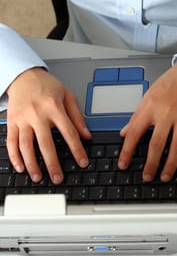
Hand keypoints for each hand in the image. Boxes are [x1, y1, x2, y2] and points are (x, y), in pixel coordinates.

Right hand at [6, 67, 90, 183]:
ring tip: (38, 177)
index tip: (82, 162)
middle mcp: (38, 114)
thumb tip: (86, 135)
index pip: (69, 133)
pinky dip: (14, 156)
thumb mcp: (67, 96)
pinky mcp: (12, 122)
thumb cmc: (47, 85)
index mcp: (54, 107)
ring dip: (32, 164)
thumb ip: (77, 116)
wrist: (24, 76)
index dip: (77, 149)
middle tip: (58, 178)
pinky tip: (20, 167)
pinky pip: (11, 142)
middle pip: (46, 143)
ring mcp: (23, 119)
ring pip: (26, 145)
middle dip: (53, 164)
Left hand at [118, 60, 176, 181]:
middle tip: (146, 176)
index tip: (123, 164)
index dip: (126, 151)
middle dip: (150, 164)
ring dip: (170, 165)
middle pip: (156, 145)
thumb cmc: (169, 83)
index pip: (134, 134)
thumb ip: (135, 117)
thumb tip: (124, 132)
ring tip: (165, 176)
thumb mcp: (147, 97)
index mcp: (150, 108)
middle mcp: (166, 114)